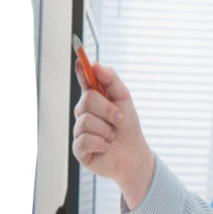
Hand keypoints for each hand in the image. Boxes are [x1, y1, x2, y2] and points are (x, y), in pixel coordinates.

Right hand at [72, 61, 154, 208]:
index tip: (81, 59)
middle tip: (118, 119)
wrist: (134, 154)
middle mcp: (83, 113)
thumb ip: (111, 80)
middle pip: (86, 100)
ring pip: (86, 121)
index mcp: (93, 99)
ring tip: (112, 136)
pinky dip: (101, 143)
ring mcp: (78, 130)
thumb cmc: (128, 127)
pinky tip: (105, 147)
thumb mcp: (124, 100)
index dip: (81, 69)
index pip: (83, 80)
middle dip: (108, 109)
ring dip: (106, 129)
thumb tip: (95, 64)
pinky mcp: (78, 149)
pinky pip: (84, 140)